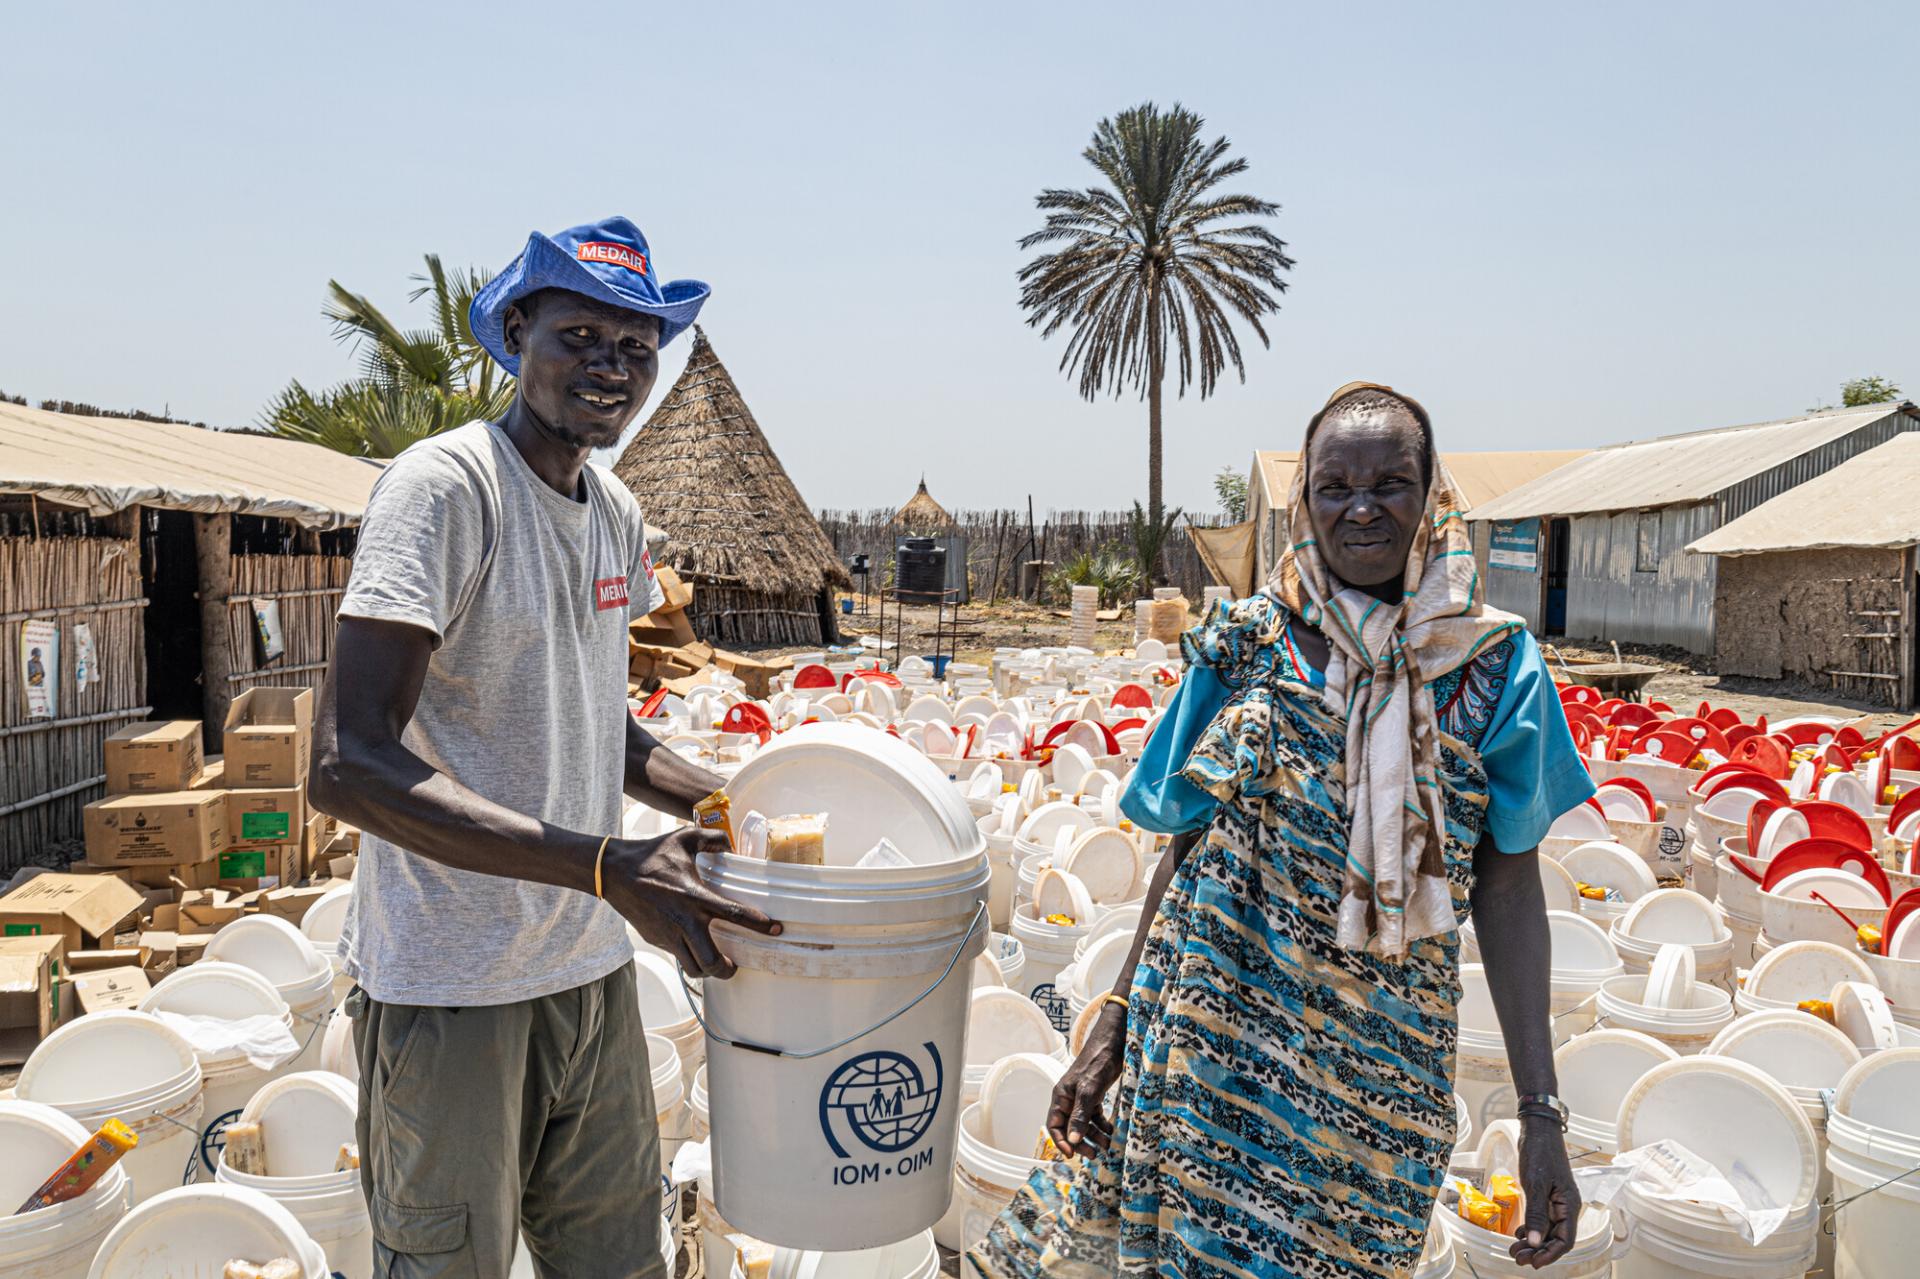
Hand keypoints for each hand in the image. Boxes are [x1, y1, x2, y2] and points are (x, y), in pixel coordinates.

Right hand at [600, 827, 779, 978]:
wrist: (615, 873)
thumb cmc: (651, 854)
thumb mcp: (684, 838)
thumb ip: (712, 838)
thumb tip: (731, 844)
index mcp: (695, 896)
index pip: (733, 914)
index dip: (757, 924)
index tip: (775, 930)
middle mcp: (684, 920)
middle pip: (710, 960)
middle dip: (726, 970)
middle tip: (735, 965)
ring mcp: (668, 934)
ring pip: (692, 967)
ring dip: (708, 971)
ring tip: (718, 964)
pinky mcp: (656, 939)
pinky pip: (678, 957)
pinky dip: (689, 960)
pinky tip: (696, 950)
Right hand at [1046, 1005, 1126, 1156]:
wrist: (1113, 1043)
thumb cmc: (1097, 1062)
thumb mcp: (1088, 1091)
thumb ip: (1079, 1116)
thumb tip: (1073, 1141)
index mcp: (1061, 1097)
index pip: (1054, 1125)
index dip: (1060, 1141)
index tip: (1071, 1155)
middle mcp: (1069, 1099)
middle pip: (1070, 1128)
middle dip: (1080, 1142)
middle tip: (1093, 1155)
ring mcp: (1082, 1098)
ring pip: (1084, 1124)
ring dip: (1094, 1136)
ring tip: (1107, 1147)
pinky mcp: (1095, 1096)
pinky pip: (1096, 1116)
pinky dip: (1103, 1126)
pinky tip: (1111, 1132)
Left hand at [1511, 1115, 1579, 1268]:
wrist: (1538, 1129)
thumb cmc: (1540, 1152)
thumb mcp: (1536, 1184)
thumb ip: (1536, 1214)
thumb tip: (1535, 1242)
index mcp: (1569, 1205)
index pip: (1565, 1240)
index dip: (1550, 1255)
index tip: (1534, 1263)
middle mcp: (1565, 1206)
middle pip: (1556, 1238)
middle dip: (1538, 1251)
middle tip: (1517, 1258)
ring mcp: (1556, 1201)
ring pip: (1547, 1230)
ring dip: (1533, 1242)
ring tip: (1515, 1250)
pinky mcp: (1546, 1195)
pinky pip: (1542, 1219)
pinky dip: (1532, 1229)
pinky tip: (1519, 1234)